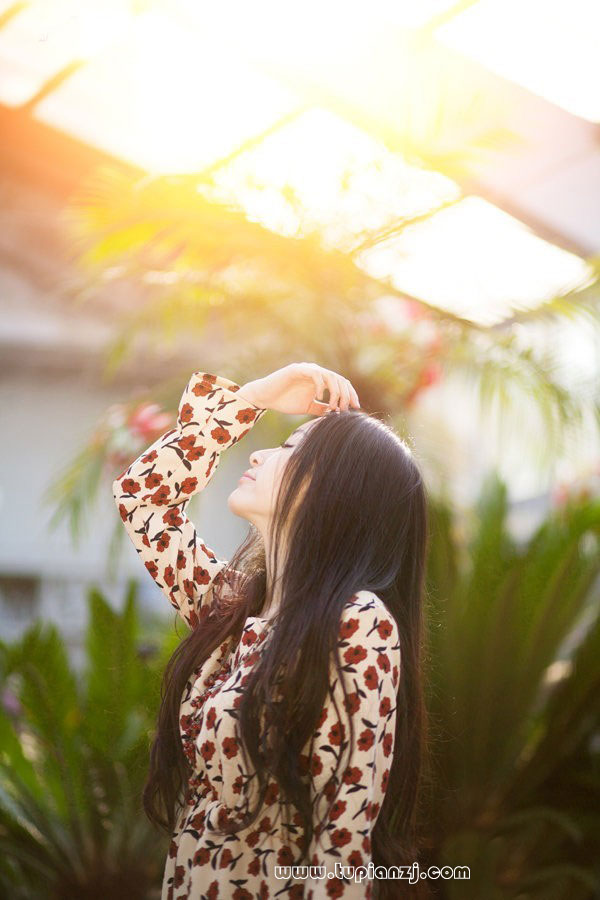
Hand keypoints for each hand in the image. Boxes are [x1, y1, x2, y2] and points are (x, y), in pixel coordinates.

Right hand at [237, 363, 360, 415]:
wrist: (265, 397)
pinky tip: (320, 397)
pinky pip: (315, 374)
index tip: (356, 408)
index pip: (342, 384)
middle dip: (346, 395)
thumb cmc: (285, 401)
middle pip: (339, 379)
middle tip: (345, 409)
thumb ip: (321, 409)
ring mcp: (307, 369)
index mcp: (321, 381)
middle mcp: (316, 372)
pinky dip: (321, 385)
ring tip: (333, 406)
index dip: (351, 395)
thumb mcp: (308, 407)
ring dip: (335, 392)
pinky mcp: (297, 369)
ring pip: (330, 376)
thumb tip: (337, 415)